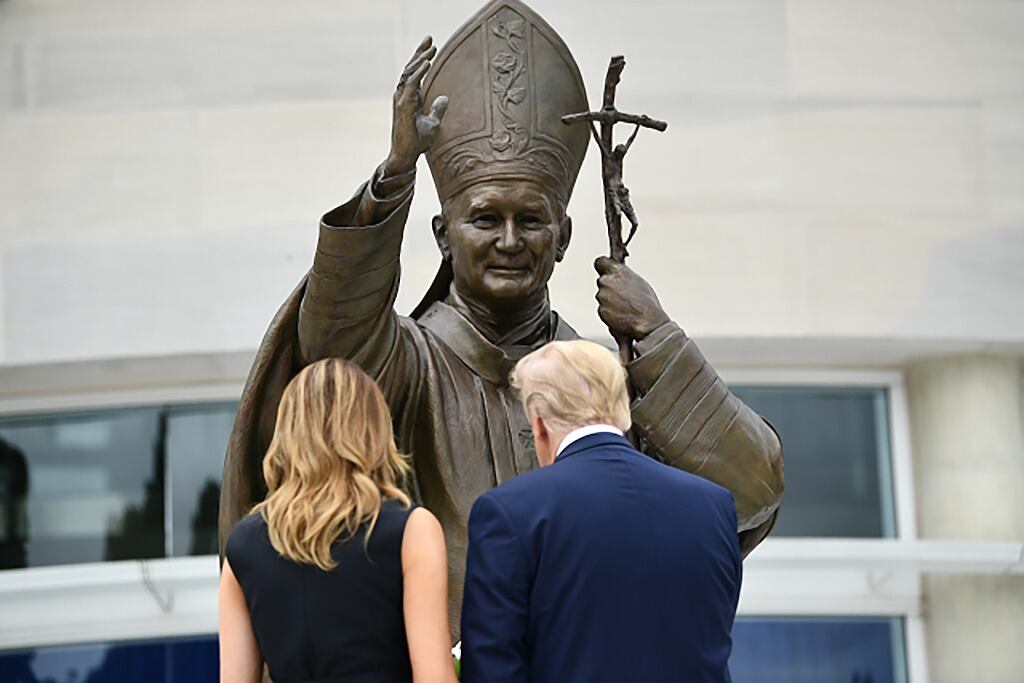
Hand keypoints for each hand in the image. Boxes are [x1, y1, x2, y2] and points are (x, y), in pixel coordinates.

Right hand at [384, 36, 448, 175]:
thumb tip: (444, 98)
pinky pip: (411, 84)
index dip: (422, 57)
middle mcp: (404, 95)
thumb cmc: (417, 142)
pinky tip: (427, 63)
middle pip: (411, 68)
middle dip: (420, 52)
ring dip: (420, 59)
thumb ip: (438, 110)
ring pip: (409, 73)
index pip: (415, 72)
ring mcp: (402, 99)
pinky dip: (418, 72)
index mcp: (411, 97)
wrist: (407, 155)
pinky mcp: (403, 105)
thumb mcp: (433, 123)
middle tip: (430, 38)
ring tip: (431, 49)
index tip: (432, 45)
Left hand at [595, 256, 669, 340]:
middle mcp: (606, 281)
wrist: (648, 322)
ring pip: (603, 297)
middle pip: (603, 282)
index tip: (605, 269)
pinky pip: (604, 310)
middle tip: (623, 296)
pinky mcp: (601, 310)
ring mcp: (602, 296)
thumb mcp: (637, 281)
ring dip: (611, 301)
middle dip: (610, 288)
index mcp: (617, 271)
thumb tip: (618, 275)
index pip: (600, 262)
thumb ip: (623, 276)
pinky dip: (610, 313)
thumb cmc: (647, 302)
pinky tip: (623, 316)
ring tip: (627, 308)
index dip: (603, 266)